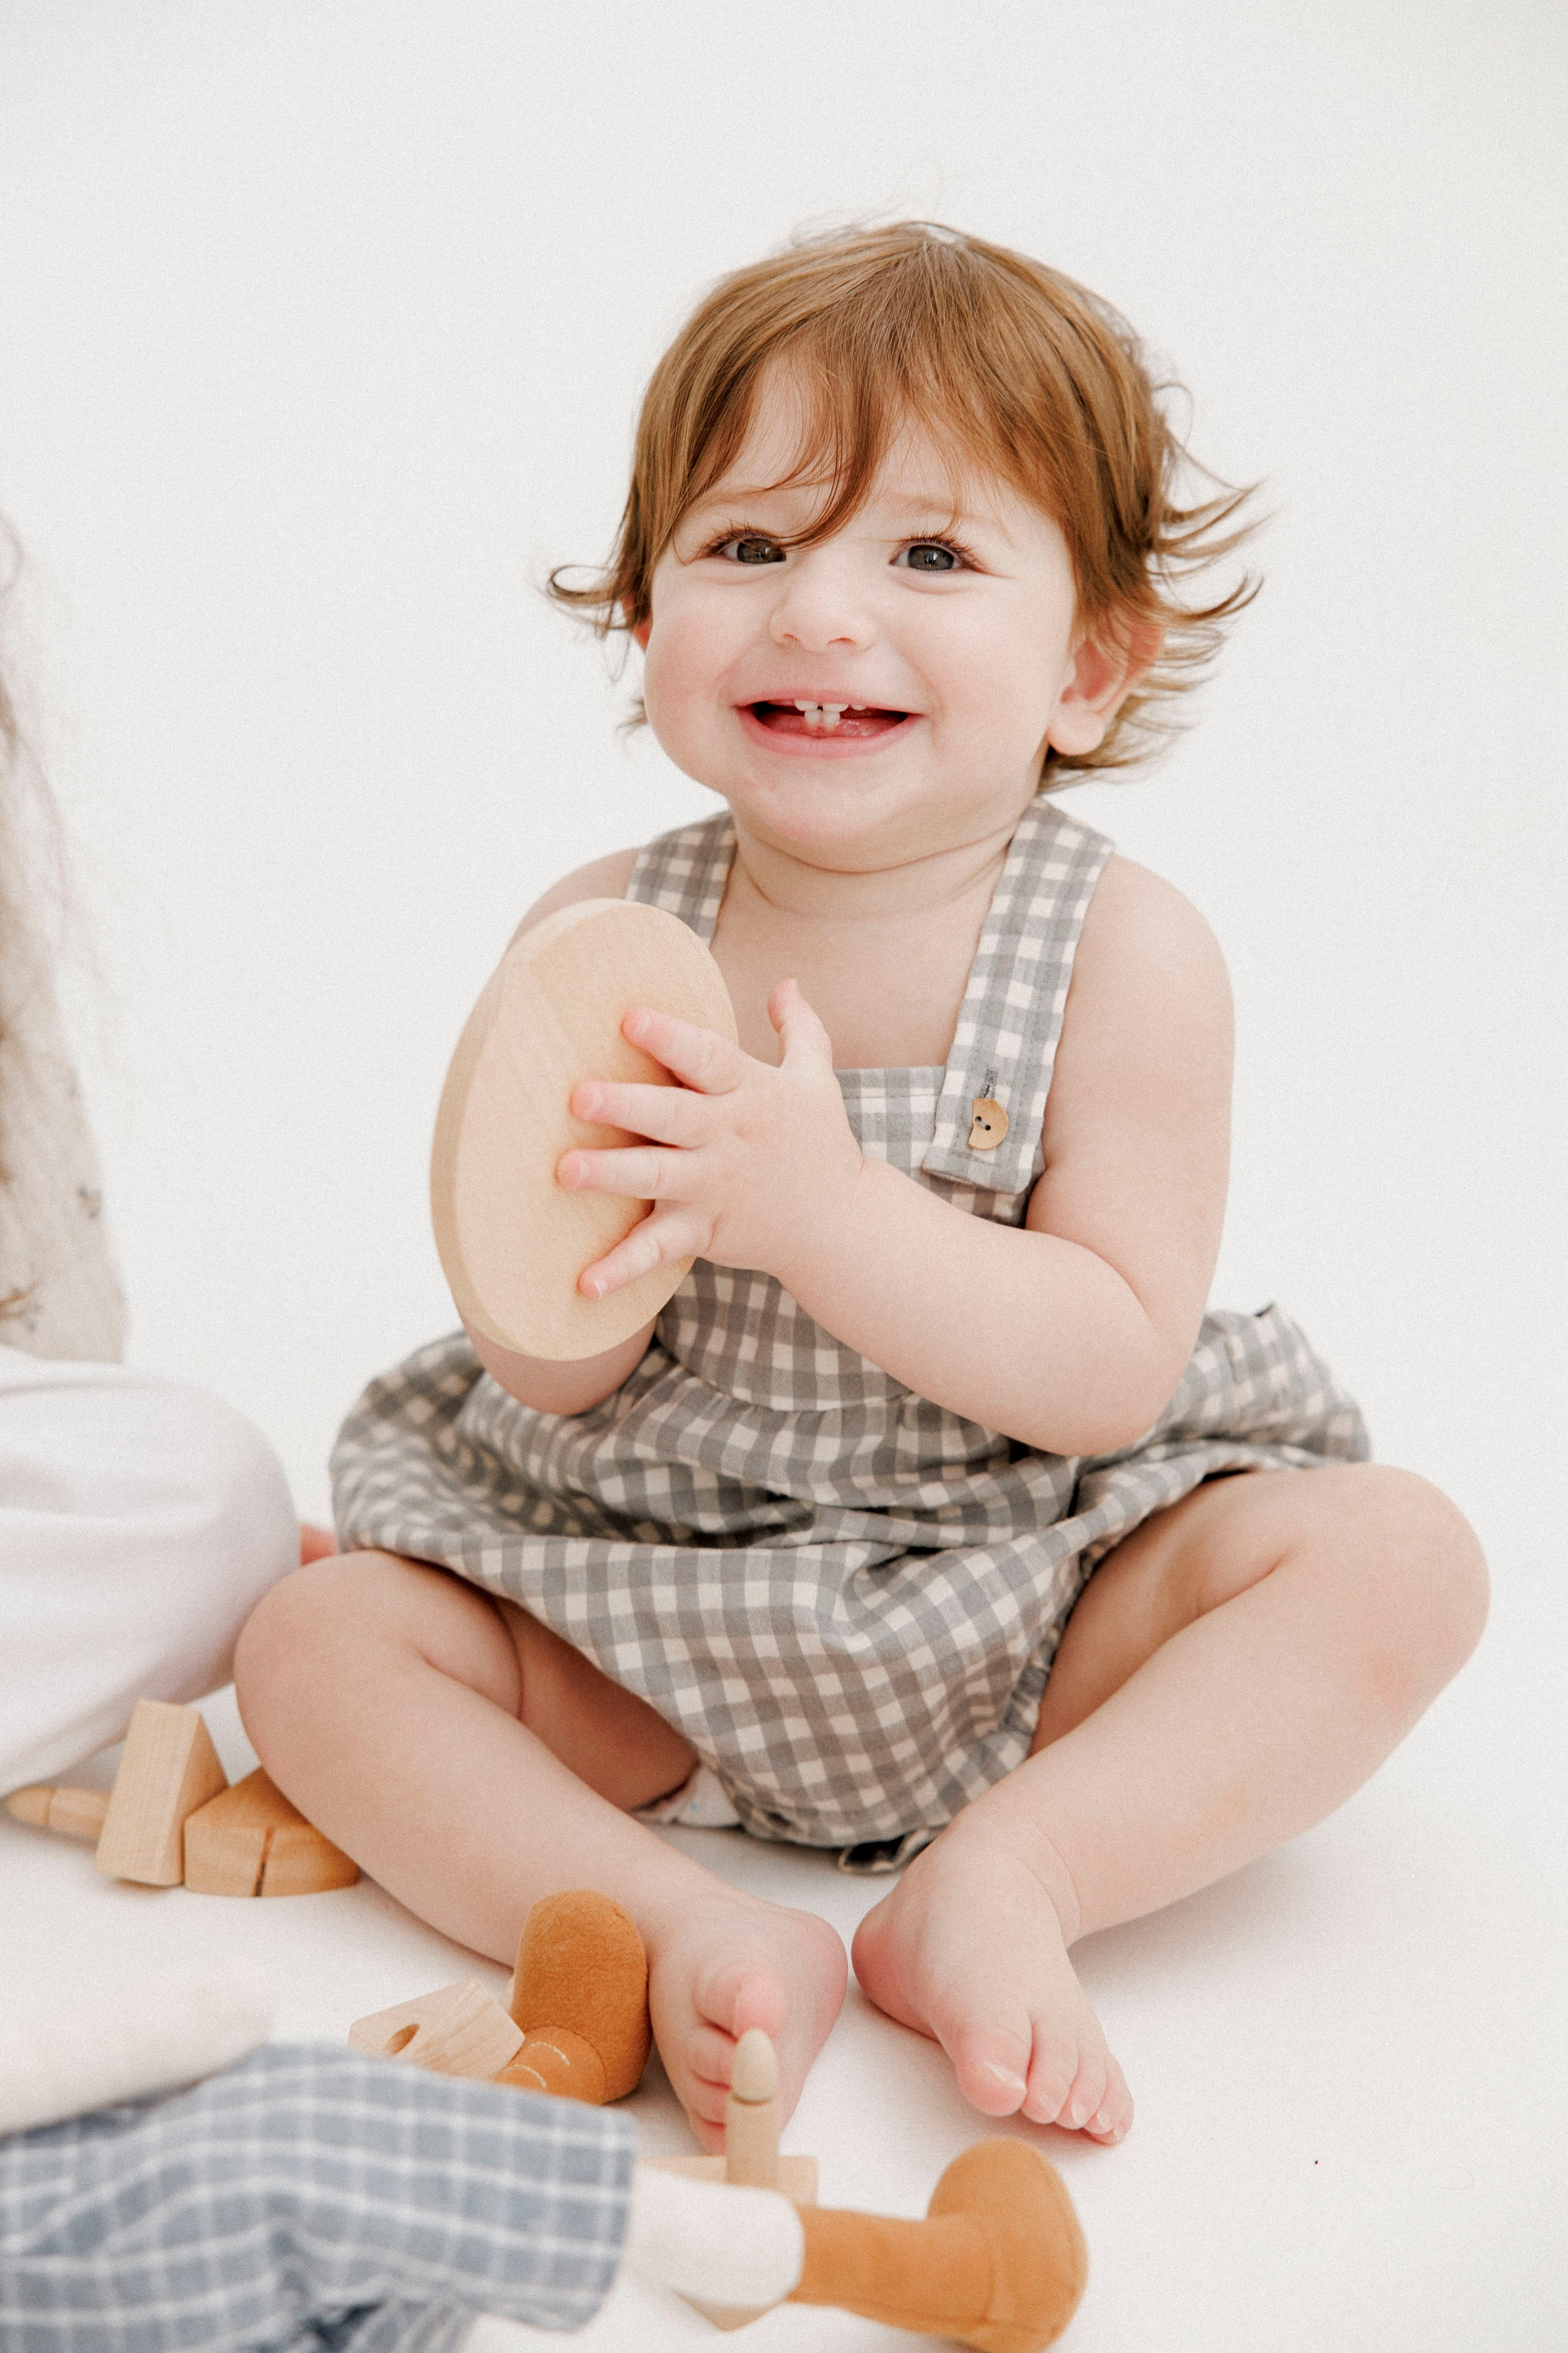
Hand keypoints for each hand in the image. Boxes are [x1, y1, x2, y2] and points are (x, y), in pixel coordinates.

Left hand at [557, 978, 864, 1299]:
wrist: (840, 1225)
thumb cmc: (819, 1143)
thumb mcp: (818, 1079)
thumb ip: (800, 1028)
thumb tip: (788, 981)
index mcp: (749, 1093)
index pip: (708, 1058)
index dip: (670, 1037)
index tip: (629, 1018)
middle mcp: (728, 1137)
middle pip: (673, 1116)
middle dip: (627, 1105)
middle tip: (578, 1096)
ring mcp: (714, 1186)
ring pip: (657, 1177)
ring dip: (611, 1175)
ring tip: (564, 1171)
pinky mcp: (704, 1230)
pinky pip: (659, 1250)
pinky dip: (622, 1268)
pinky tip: (585, 1282)